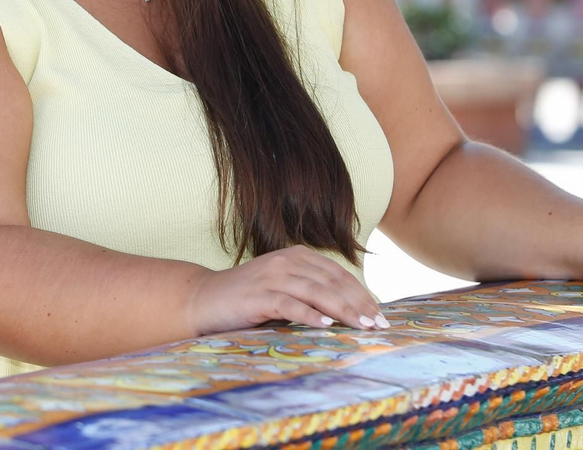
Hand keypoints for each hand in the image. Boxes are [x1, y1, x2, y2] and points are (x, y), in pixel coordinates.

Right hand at [185, 245, 388, 335]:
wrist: (203, 299)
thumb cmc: (246, 298)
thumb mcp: (282, 287)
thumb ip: (310, 292)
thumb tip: (349, 311)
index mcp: (296, 256)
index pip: (338, 274)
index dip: (361, 293)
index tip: (380, 314)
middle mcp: (286, 262)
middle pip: (332, 283)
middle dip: (359, 304)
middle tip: (379, 325)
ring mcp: (272, 277)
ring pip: (317, 293)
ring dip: (343, 310)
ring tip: (363, 326)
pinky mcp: (258, 296)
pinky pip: (290, 305)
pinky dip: (310, 315)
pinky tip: (326, 325)